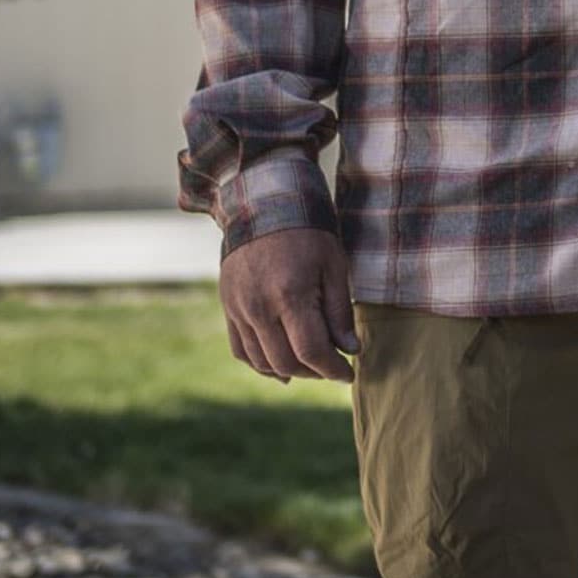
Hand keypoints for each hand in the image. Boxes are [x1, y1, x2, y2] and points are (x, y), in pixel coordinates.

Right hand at [219, 226, 357, 382]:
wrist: (264, 204)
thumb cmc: (308, 231)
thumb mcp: (334, 264)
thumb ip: (339, 311)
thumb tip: (350, 350)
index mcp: (289, 294)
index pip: (311, 351)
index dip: (333, 369)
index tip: (349, 373)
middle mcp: (258, 307)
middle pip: (285, 362)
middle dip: (314, 372)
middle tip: (334, 366)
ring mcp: (238, 309)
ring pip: (262, 362)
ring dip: (289, 371)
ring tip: (313, 364)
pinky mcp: (228, 308)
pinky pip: (241, 350)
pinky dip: (261, 364)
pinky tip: (282, 367)